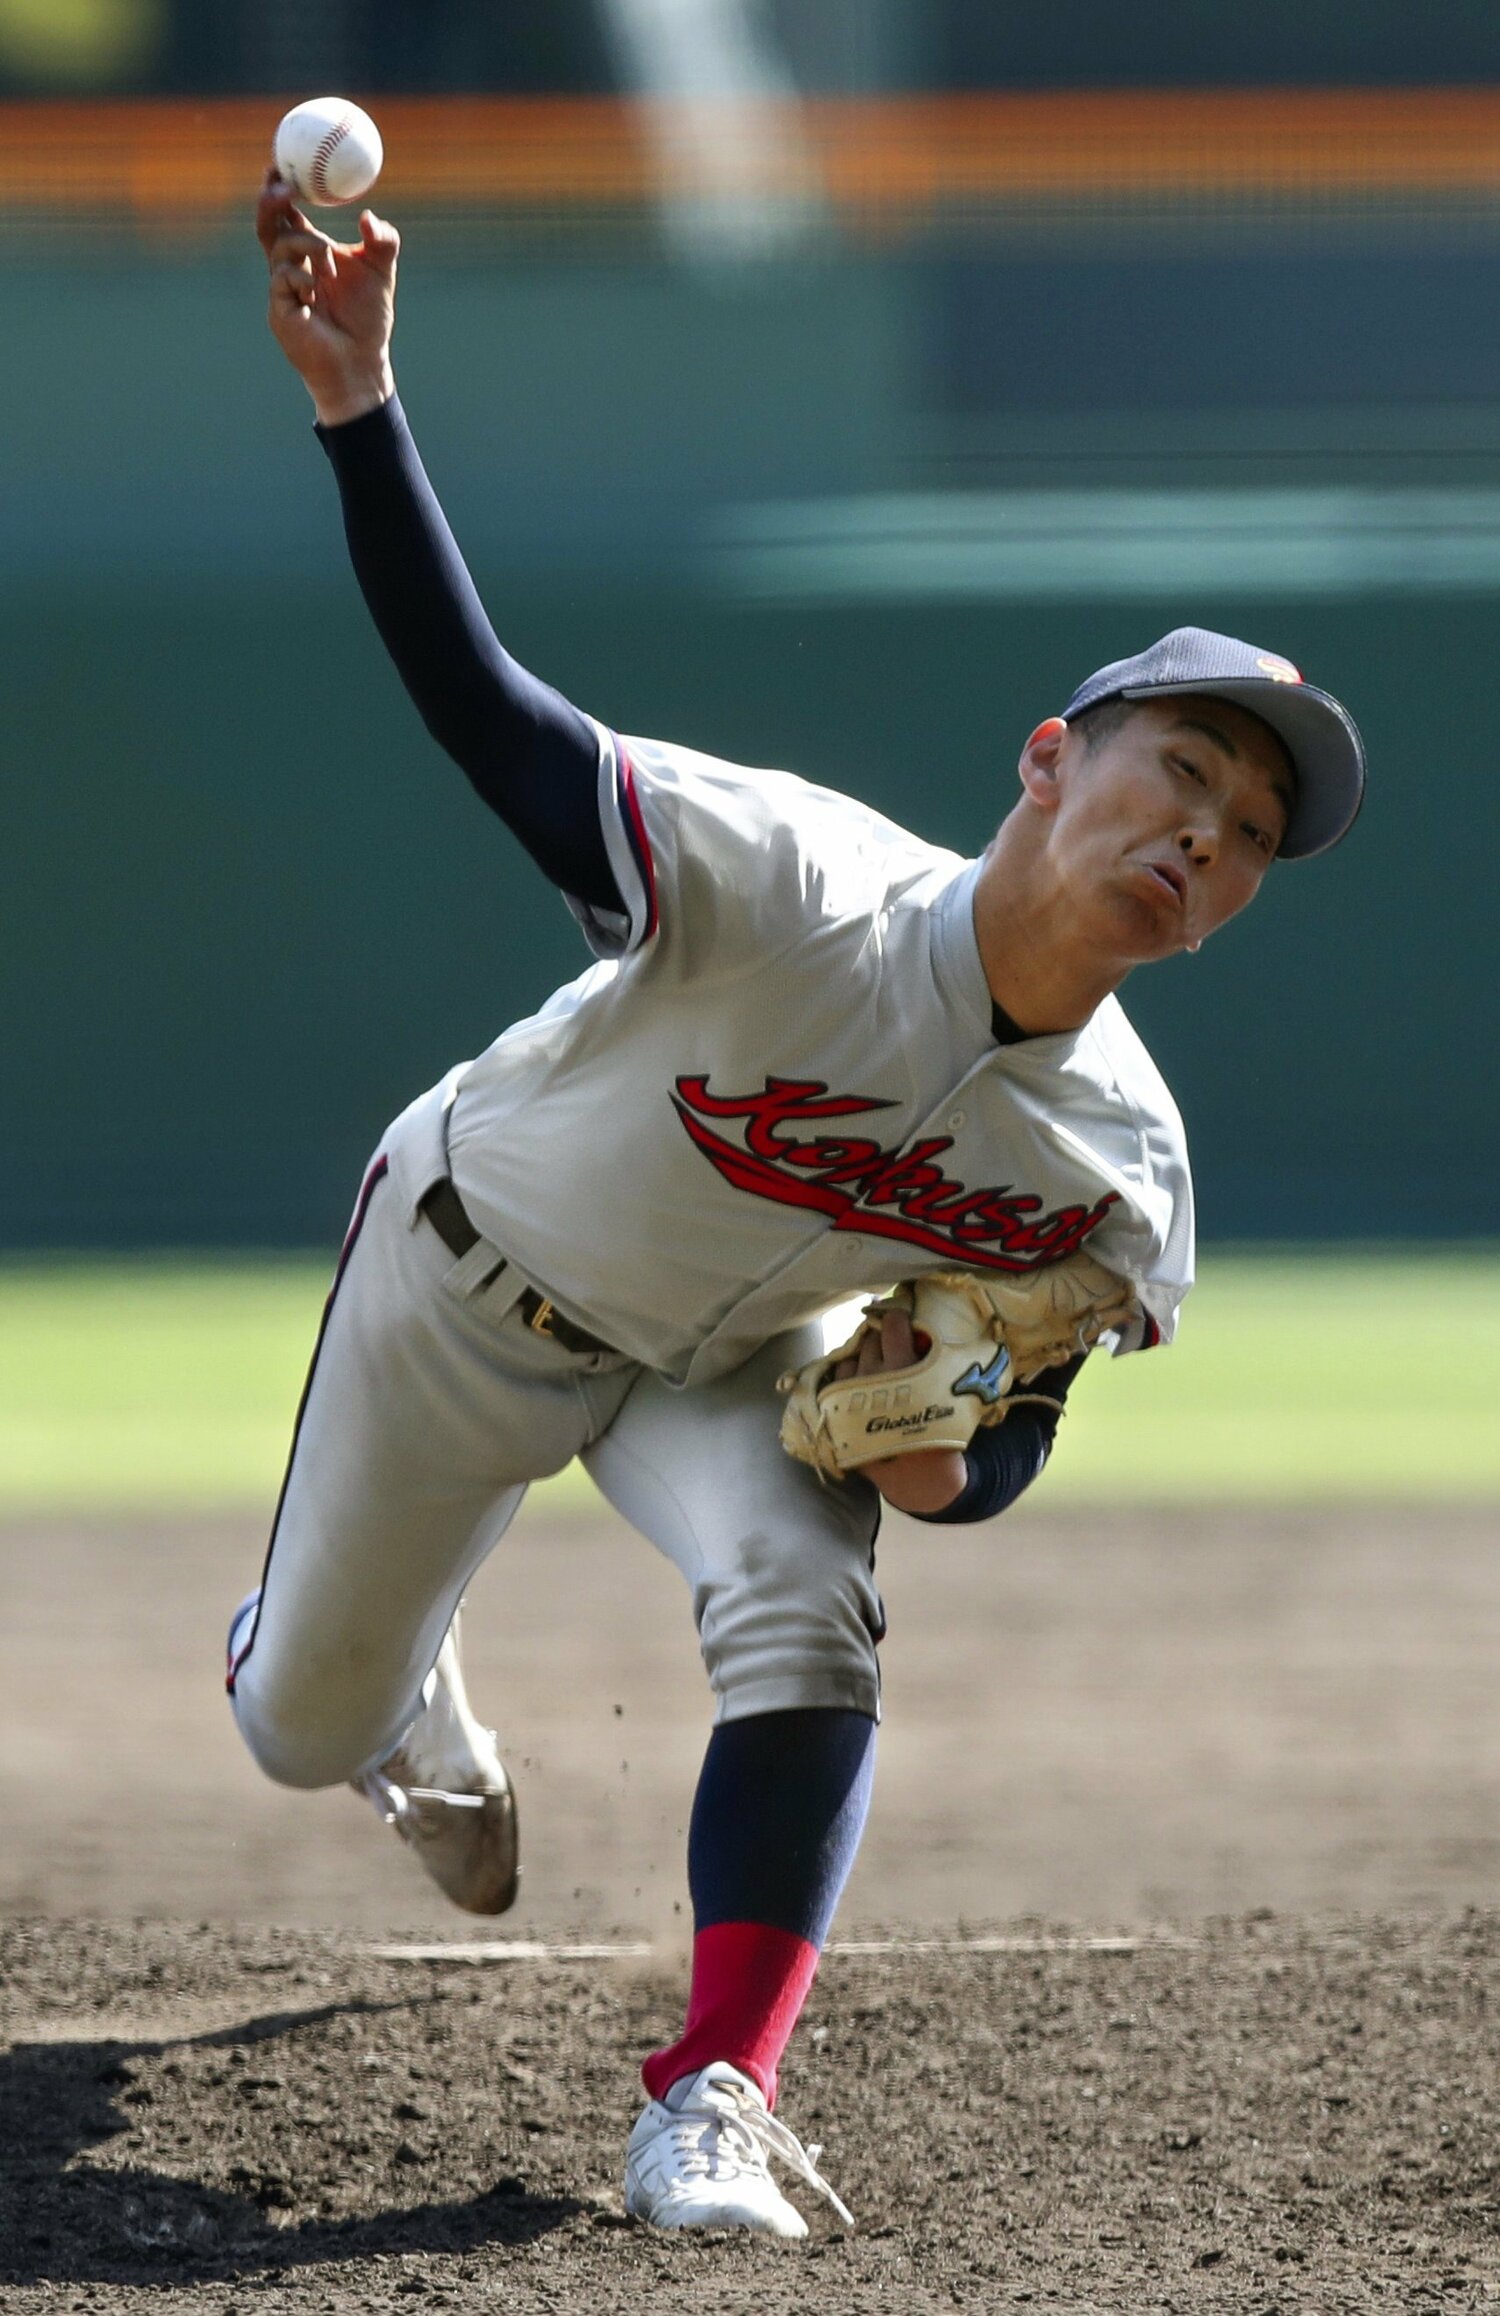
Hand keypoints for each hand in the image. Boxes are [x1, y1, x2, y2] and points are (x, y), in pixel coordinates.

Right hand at [257, 170, 398, 426]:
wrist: (361, 363)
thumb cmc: (369, 320)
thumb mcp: (382, 271)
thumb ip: (383, 241)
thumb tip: (368, 216)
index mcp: (309, 252)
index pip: (288, 213)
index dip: (281, 186)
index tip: (282, 161)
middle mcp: (290, 266)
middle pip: (268, 224)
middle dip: (270, 200)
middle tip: (281, 184)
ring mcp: (281, 288)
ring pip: (281, 247)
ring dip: (306, 245)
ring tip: (329, 264)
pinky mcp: (278, 310)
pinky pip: (282, 278)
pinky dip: (303, 278)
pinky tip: (316, 291)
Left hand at [832, 1306, 967, 1514]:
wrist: (918, 1475)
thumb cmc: (940, 1433)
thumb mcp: (952, 1395)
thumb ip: (941, 1362)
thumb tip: (928, 1331)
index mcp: (903, 1369)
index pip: (893, 1324)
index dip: (899, 1318)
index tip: (903, 1319)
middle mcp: (872, 1377)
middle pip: (871, 1339)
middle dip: (883, 1338)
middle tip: (895, 1346)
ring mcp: (851, 1393)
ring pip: (853, 1356)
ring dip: (865, 1356)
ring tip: (879, 1366)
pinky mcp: (837, 1409)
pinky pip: (838, 1378)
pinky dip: (849, 1374)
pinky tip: (862, 1382)